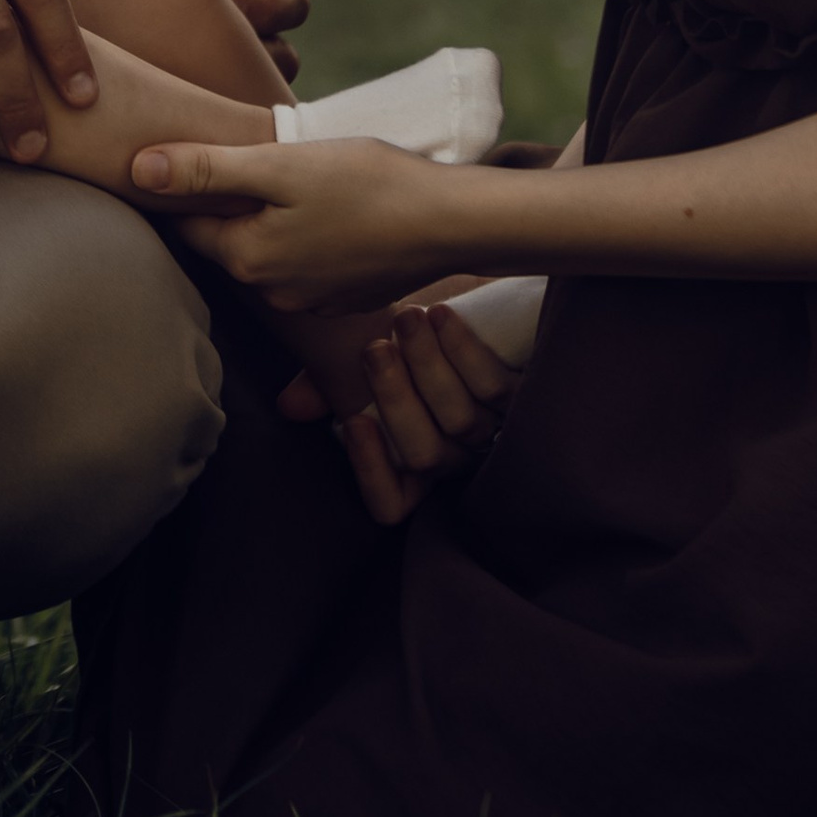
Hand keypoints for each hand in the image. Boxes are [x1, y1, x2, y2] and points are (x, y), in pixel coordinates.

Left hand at [128, 131, 481, 309]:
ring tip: (286, 178)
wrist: (451, 223)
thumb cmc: (368, 184)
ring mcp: (312, 300)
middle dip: (223, 204)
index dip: (178, 187)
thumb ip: (208, 170)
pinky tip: (325, 206)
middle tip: (234, 156)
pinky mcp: (344, 296)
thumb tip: (136, 170)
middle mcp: (273, 292)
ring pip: (267, 252)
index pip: (187, 224)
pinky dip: (303, 237)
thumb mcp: (281, 166)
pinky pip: (304, 264)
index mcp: (249, 259)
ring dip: (266, 221)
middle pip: (226, 240)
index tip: (177, 154)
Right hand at [276, 299, 519, 523]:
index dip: (371, 472)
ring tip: (405, 317)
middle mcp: (454, 461)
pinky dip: (464, 351)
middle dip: (395, 400)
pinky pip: (495, 387)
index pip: (391, 505)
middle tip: (373, 349)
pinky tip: (439, 315)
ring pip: (461, 420)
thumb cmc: (400, 342)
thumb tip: (291, 405)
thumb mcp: (356, 362)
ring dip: (428, 366)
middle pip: (424, 455)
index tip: (350, 420)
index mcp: (412, 468)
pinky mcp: (525, 399)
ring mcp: (493, 434)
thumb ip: (326, 384)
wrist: (463, 311)